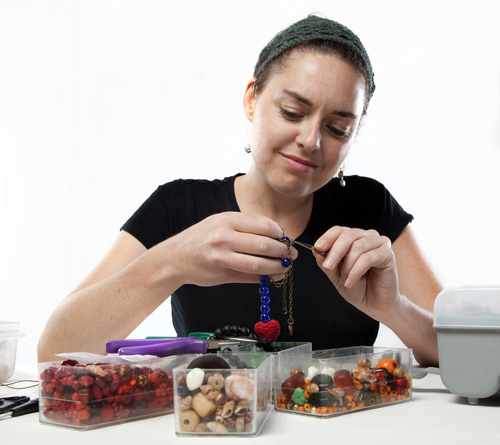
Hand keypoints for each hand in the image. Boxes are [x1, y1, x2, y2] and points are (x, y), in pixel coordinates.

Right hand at [161, 212, 296, 286]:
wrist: (174, 258)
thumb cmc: (201, 238)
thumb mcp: (220, 222)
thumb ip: (246, 226)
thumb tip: (277, 235)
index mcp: (227, 220)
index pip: (264, 225)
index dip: (279, 233)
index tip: (284, 237)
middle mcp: (224, 238)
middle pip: (265, 244)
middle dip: (283, 251)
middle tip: (291, 254)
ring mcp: (223, 258)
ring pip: (259, 264)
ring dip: (278, 267)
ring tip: (285, 267)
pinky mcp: (223, 275)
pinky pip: (251, 278)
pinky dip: (266, 278)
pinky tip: (274, 276)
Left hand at [313, 226, 399, 317]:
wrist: (374, 304)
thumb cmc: (357, 288)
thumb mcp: (336, 276)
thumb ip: (327, 263)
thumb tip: (315, 251)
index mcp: (354, 238)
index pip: (339, 231)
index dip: (327, 237)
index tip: (317, 247)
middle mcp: (367, 237)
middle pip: (348, 235)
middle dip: (335, 252)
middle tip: (328, 266)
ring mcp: (379, 243)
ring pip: (357, 246)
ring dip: (347, 266)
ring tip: (343, 280)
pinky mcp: (388, 254)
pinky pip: (368, 258)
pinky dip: (356, 271)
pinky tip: (350, 282)